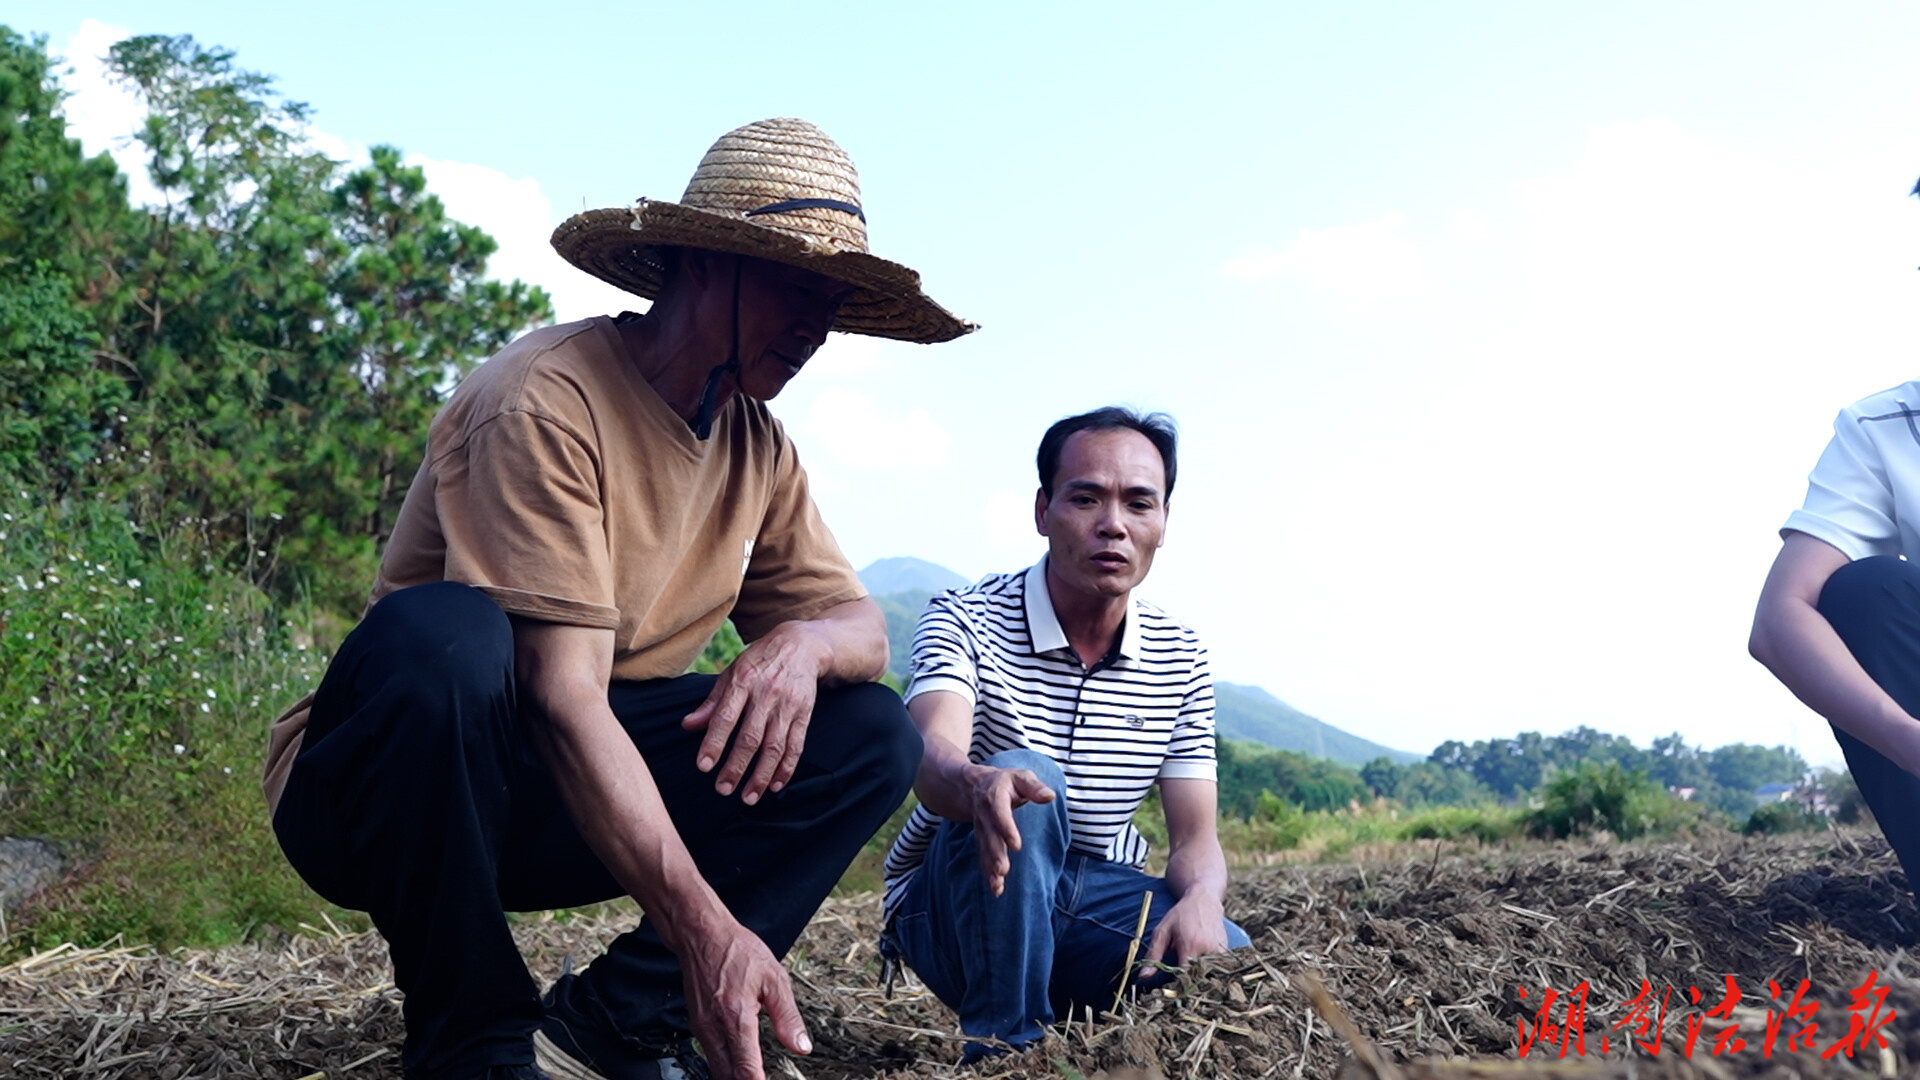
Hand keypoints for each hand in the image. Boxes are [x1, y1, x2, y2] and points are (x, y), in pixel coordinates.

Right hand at [681, 918, 809, 1079]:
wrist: (701, 935)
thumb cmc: (737, 950)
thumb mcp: (773, 978)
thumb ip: (788, 1017)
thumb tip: (802, 1046)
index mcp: (736, 1017)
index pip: (746, 1070)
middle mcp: (714, 1029)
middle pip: (729, 1077)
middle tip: (766, 1078)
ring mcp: (702, 1029)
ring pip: (718, 1070)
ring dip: (736, 1076)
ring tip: (756, 1074)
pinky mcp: (697, 1026)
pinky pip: (711, 1057)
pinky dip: (726, 1066)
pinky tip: (742, 1063)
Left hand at [682, 623, 826, 803]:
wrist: (801, 646)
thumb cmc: (758, 662)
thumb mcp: (731, 673)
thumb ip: (711, 703)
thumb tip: (687, 726)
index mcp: (743, 681)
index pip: (726, 716)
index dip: (714, 743)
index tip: (703, 766)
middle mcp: (766, 694)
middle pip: (750, 737)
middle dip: (736, 767)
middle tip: (723, 790)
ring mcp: (787, 705)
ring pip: (774, 746)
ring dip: (761, 775)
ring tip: (748, 798)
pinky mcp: (805, 713)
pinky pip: (796, 745)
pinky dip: (786, 768)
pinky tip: (776, 785)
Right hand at [965, 765, 1055, 895]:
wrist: (974, 786)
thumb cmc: (1006, 782)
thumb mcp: (1021, 777)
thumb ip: (1034, 787)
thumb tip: (1050, 796)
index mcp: (995, 797)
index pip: (1000, 813)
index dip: (1006, 829)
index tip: (1016, 846)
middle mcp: (984, 815)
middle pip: (990, 837)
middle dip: (996, 854)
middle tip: (1003, 871)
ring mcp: (981, 830)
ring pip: (985, 850)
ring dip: (990, 868)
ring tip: (998, 885)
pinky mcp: (982, 841)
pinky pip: (983, 857)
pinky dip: (988, 873)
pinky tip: (996, 889)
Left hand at [1139, 893, 1227, 981]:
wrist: (1205, 900)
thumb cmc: (1180, 915)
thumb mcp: (1162, 931)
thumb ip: (1153, 955)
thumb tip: (1143, 977)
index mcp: (1191, 945)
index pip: (1185, 977)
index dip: (1177, 987)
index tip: (1170, 991)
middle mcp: (1209, 950)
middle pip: (1199, 980)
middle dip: (1190, 986)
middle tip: (1181, 985)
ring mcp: (1221, 951)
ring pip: (1211, 977)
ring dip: (1201, 979)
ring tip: (1191, 974)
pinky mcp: (1228, 952)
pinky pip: (1218, 970)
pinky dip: (1209, 972)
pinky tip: (1201, 967)